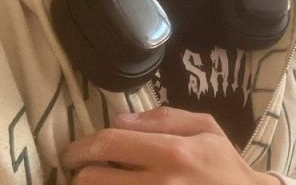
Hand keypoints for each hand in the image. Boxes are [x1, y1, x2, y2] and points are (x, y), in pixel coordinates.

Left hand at [60, 107, 278, 184]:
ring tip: (95, 180)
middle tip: (79, 169)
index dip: (80, 146)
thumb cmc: (223, 163)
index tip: (72, 151)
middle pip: (91, 178)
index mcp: (172, 152)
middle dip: (78, 171)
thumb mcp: (206, 127)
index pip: (109, 143)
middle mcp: (158, 182)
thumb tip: (121, 120)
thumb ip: (165, 118)